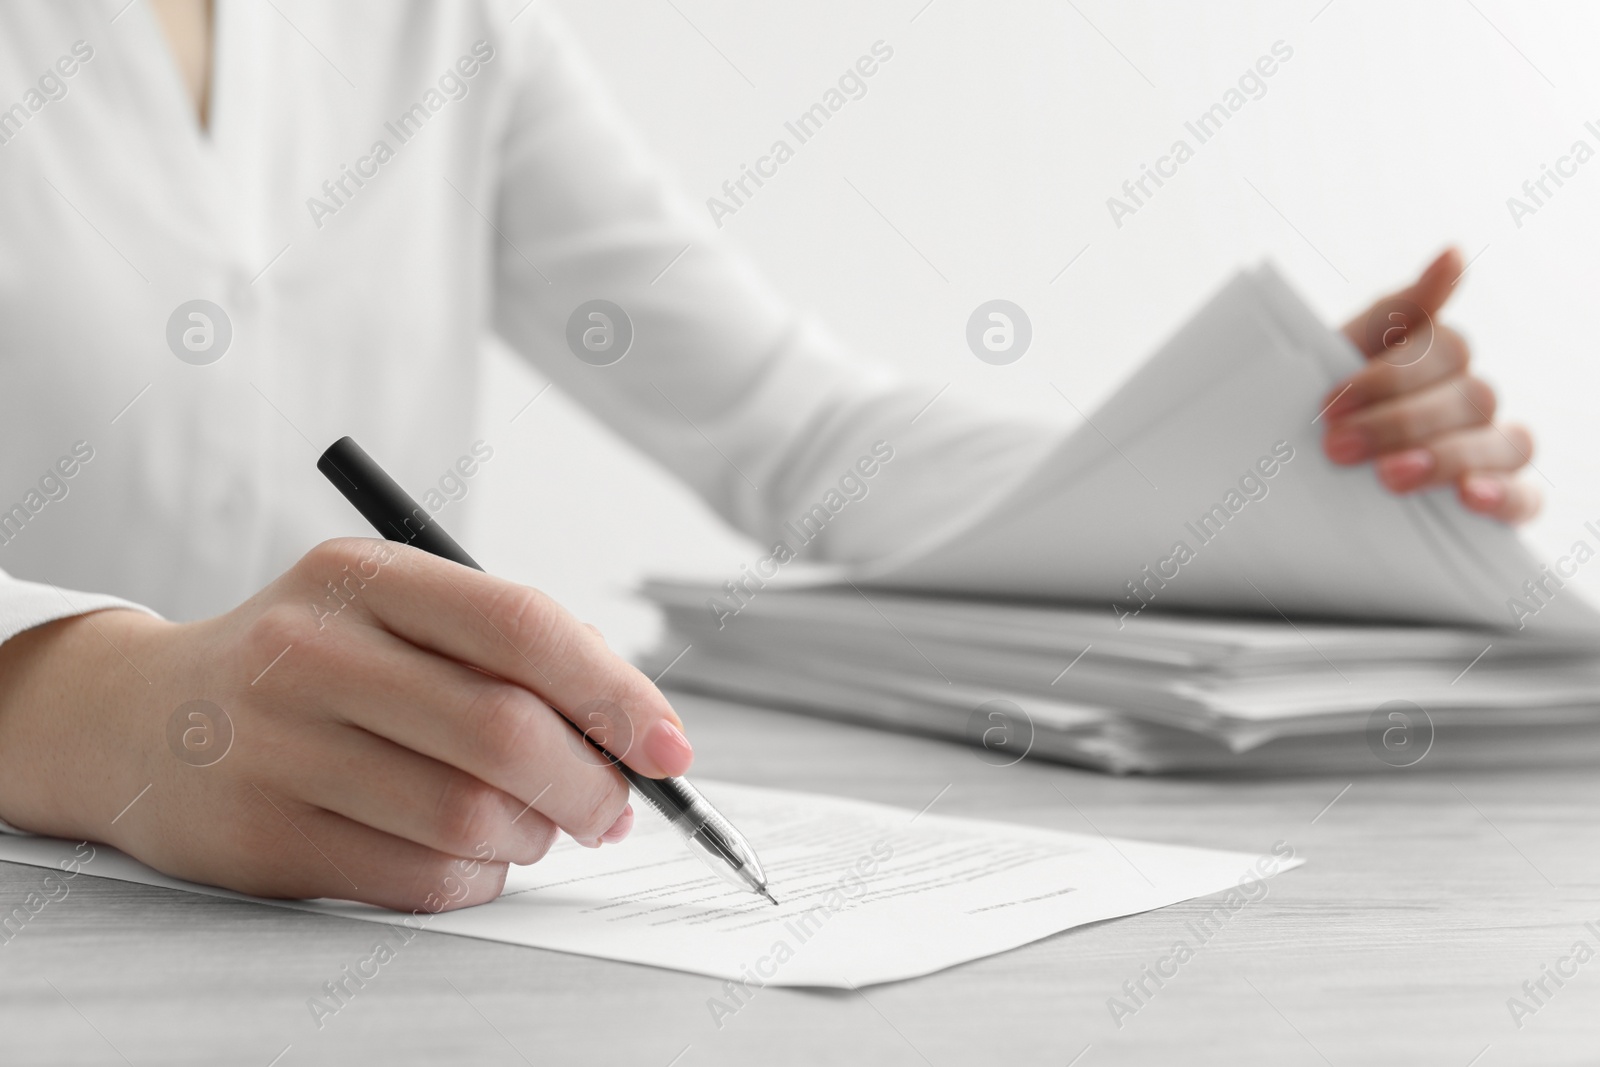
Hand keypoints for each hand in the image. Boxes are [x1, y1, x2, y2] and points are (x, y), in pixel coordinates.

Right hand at [0, 539, 693, 912]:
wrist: (140, 718)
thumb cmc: (308, 665)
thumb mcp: (389, 613)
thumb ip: (505, 651)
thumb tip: (635, 730)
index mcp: (363, 575)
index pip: (521, 625)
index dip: (614, 691)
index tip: (670, 748)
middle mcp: (311, 650)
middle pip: (503, 731)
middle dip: (589, 785)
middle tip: (612, 809)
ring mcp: (275, 746)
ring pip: (467, 816)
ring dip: (531, 836)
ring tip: (530, 827)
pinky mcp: (258, 836)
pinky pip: (417, 880)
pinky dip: (474, 881)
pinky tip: (469, 860)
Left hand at [1322, 248, 1539, 522]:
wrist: (1292, 485)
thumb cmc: (1321, 418)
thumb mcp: (1337, 362)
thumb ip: (1394, 312)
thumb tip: (1456, 251)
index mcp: (1437, 362)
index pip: (1445, 350)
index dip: (1388, 377)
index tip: (1328, 405)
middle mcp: (1471, 401)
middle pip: (1472, 397)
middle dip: (1400, 422)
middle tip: (1337, 447)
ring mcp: (1491, 451)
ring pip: (1505, 442)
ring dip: (1447, 457)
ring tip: (1388, 477)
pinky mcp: (1497, 503)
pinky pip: (1525, 499)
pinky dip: (1502, 496)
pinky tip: (1467, 496)